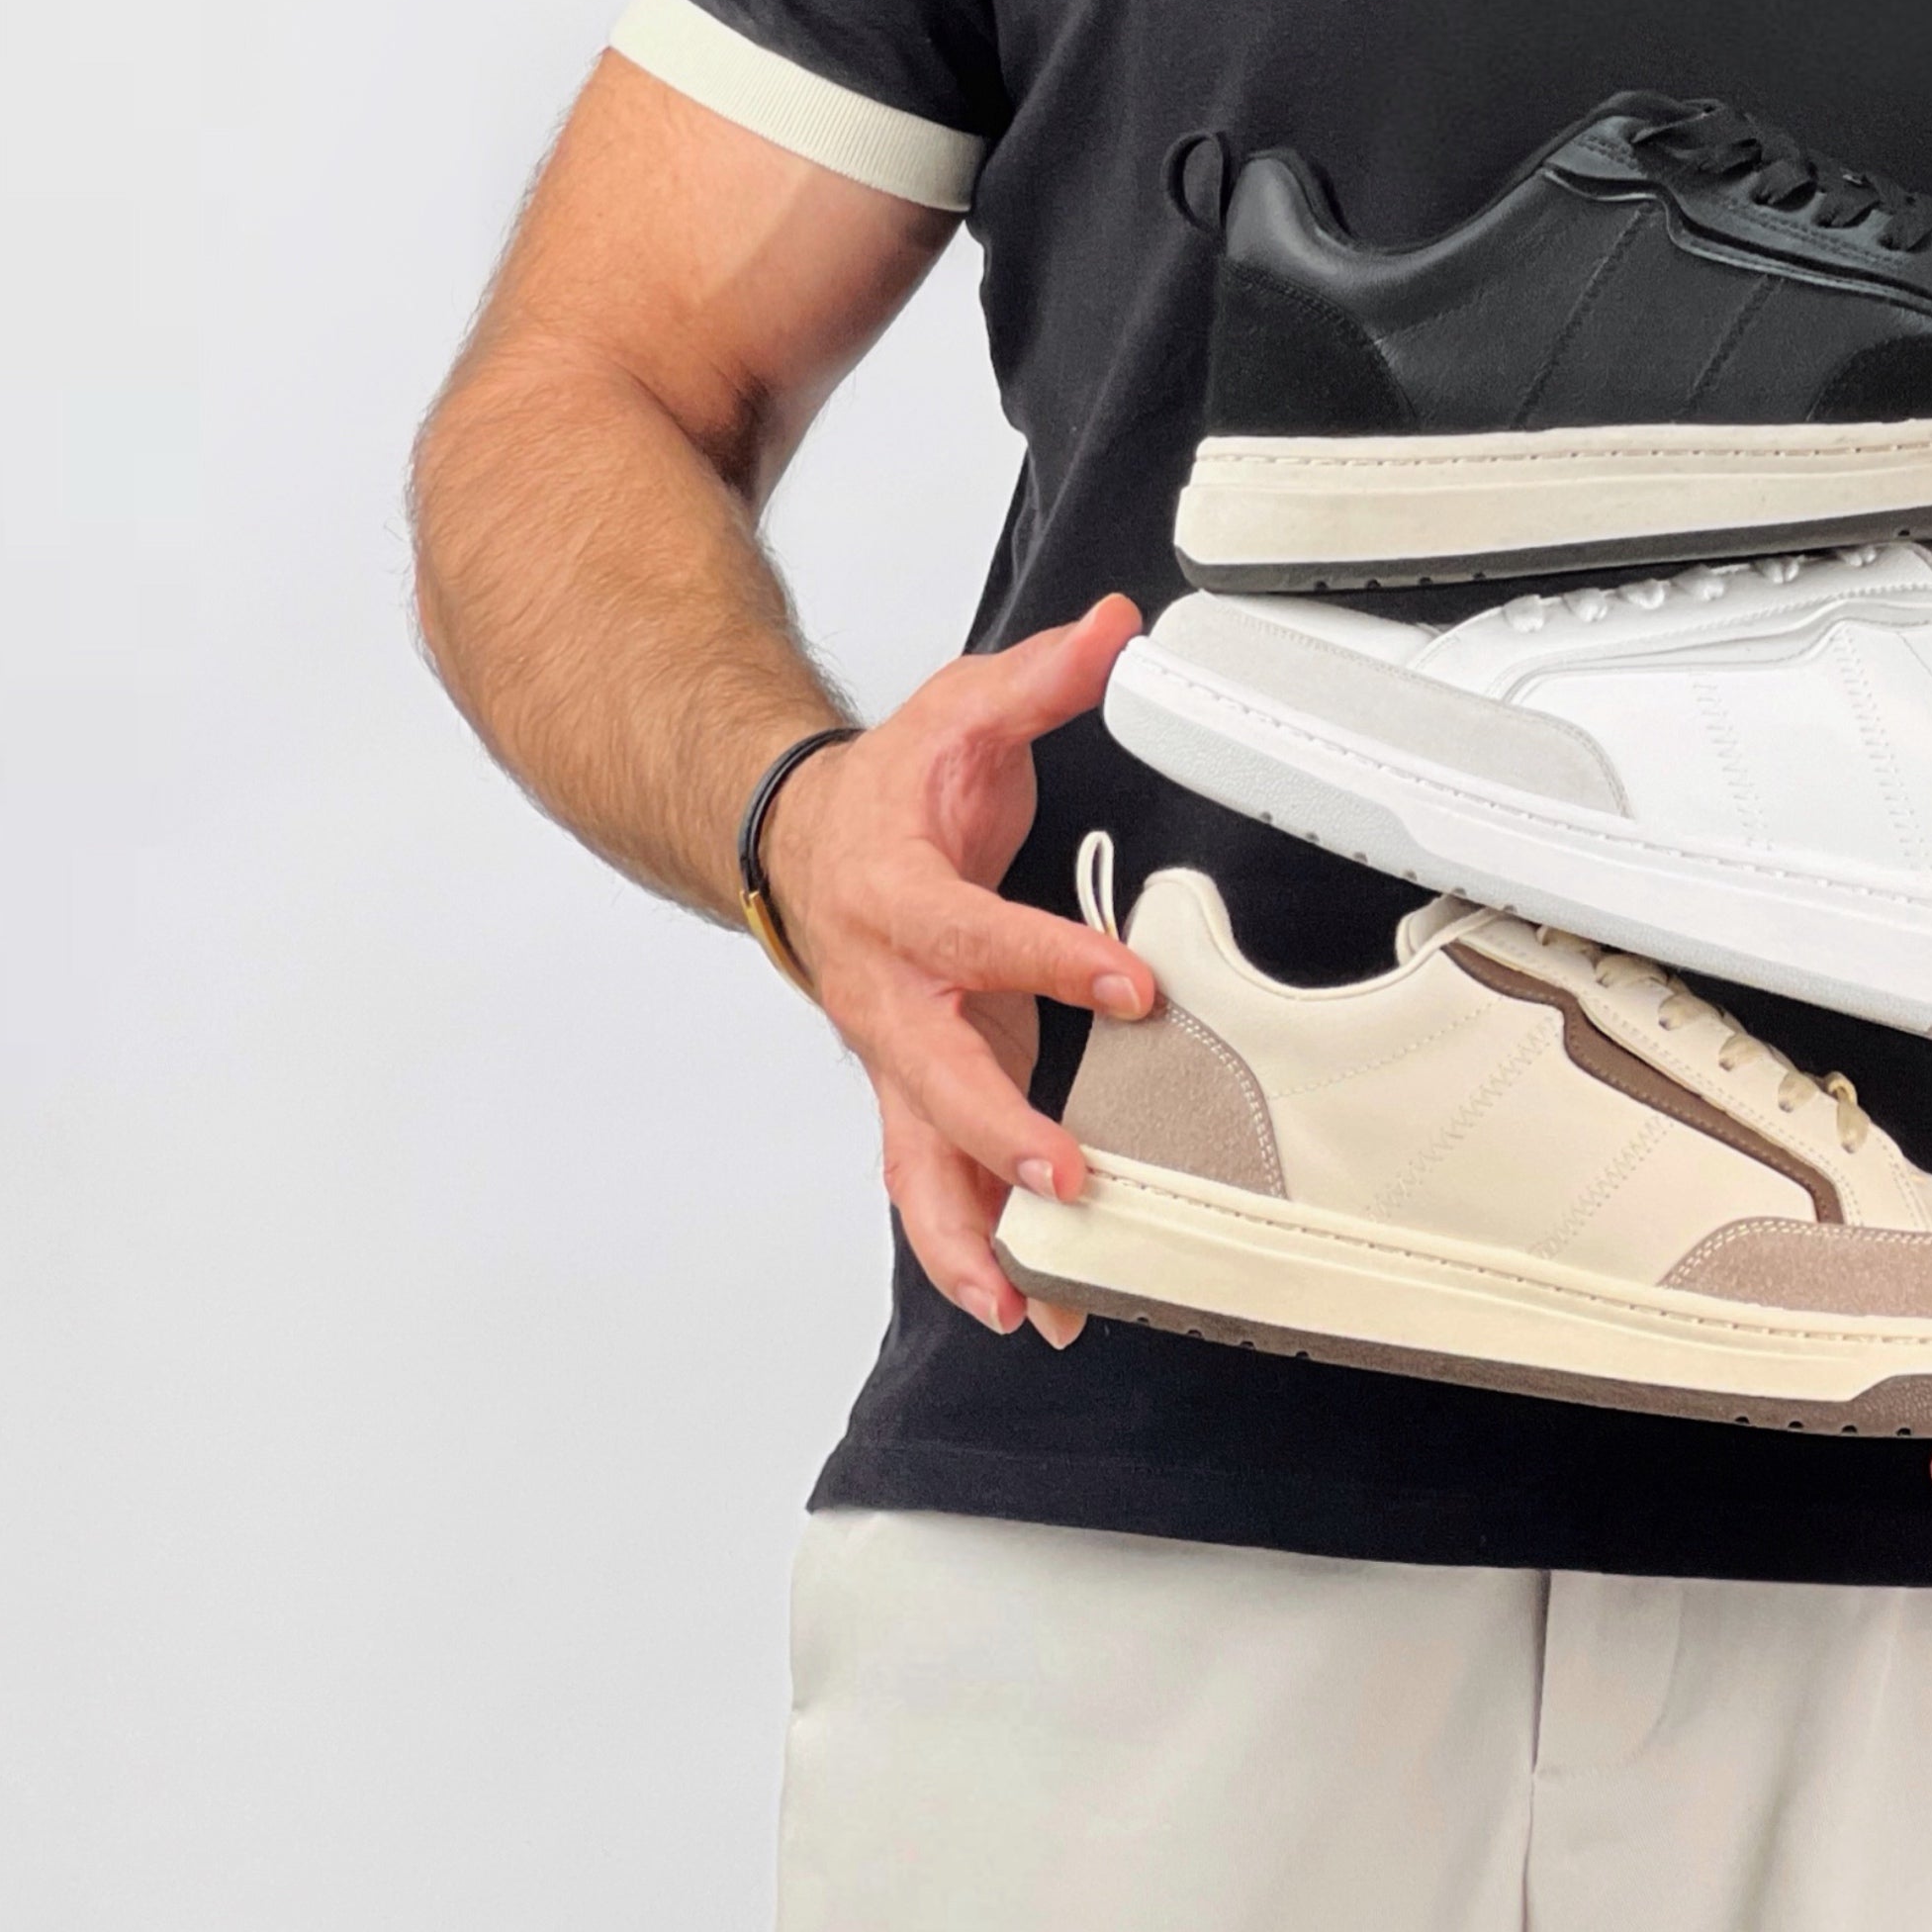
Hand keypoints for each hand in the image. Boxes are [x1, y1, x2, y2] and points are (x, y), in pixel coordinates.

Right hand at [758, 598, 1151, 1349]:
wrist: (800, 840)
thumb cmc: (888, 789)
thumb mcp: (960, 710)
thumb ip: (1042, 676)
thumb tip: (1120, 628)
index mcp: (895, 897)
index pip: (973, 936)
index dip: (1050, 962)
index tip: (1132, 987)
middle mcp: (885, 993)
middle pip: (930, 1078)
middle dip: (997, 1135)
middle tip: (1069, 1177)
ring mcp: (893, 1056)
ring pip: (914, 1164)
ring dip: (966, 1237)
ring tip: (1032, 1302)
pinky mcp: (911, 1095)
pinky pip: (929, 1186)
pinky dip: (968, 1250)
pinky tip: (1026, 1303)